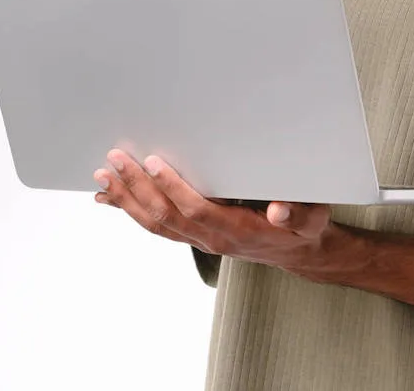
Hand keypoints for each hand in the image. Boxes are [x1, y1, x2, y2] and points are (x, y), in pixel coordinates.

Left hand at [94, 149, 332, 271]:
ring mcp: (199, 238)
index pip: (196, 208)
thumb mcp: (310, 219)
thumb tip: (279, 211)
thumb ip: (298, 215)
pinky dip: (131, 211)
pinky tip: (111, 198)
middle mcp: (212, 237)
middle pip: (166, 215)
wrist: (296, 252)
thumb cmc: (301, 229)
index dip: (172, 186)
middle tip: (114, 161)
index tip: (153, 161)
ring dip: (127, 199)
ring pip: (155, 223)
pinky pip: (156, 226)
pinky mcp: (192, 235)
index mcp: (236, 229)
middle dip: (137, 187)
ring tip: (103, 177)